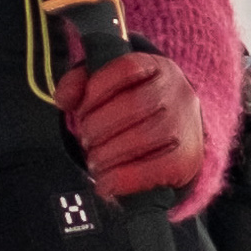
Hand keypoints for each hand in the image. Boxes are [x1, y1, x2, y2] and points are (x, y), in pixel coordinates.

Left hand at [54, 51, 203, 200]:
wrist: (178, 136)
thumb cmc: (134, 105)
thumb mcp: (109, 84)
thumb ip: (80, 83)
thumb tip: (62, 99)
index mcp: (158, 67)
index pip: (127, 68)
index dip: (96, 88)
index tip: (80, 109)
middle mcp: (178, 93)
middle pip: (133, 105)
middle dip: (98, 126)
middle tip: (85, 140)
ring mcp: (186, 126)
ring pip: (143, 137)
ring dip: (108, 153)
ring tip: (93, 161)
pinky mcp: (188, 159)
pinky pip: (156, 169)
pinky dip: (125, 179)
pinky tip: (106, 184)